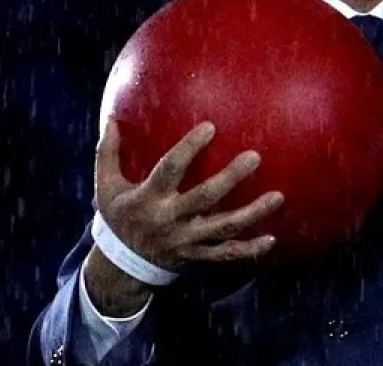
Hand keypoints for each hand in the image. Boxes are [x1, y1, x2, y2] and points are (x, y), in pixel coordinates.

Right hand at [84, 119, 283, 313]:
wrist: (122, 265)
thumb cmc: (118, 216)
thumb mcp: (104, 185)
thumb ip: (107, 151)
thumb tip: (110, 117)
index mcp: (148, 199)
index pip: (170, 170)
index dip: (189, 149)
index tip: (210, 127)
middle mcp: (169, 220)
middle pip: (205, 198)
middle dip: (230, 178)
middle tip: (255, 157)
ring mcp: (186, 240)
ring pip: (223, 228)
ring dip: (252, 214)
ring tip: (278, 197)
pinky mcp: (196, 256)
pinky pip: (226, 254)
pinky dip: (249, 249)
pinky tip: (272, 239)